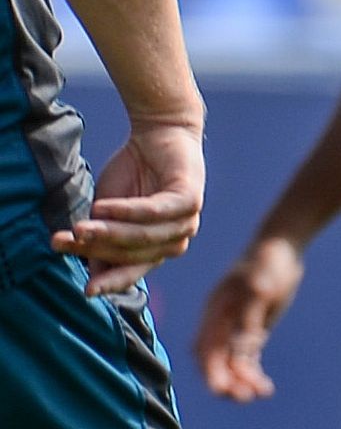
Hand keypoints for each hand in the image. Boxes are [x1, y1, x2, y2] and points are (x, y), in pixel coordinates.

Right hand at [52, 118, 202, 295]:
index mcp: (156, 248)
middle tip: (62, 241)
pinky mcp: (189, 199)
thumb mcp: (108, 210)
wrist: (158, 135)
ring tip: (80, 228)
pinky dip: (128, 211)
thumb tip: (88, 266)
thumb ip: (101, 236)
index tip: (85, 292)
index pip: (132, 270)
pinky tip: (103, 206)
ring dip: (109, 233)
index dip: (110, 282)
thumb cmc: (133, 175)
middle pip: (131, 253)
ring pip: (143, 236)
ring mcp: (186, 221)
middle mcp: (174, 240)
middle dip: (96, 249)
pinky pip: (155, 211)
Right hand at [195, 232, 303, 401]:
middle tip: (244, 397)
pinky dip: (252, 373)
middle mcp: (220, 321)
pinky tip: (265, 388)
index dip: (210, 370)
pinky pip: (245, 358)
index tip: (220, 390)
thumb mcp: (261, 286)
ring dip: (241, 380)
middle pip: (215, 359)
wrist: (281, 247)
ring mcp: (234, 326)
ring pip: (231, 361)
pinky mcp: (250, 329)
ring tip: (261, 393)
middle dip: (225, 380)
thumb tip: (242, 348)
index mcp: (215, 311)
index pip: (206, 348)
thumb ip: (250, 316)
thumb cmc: (269, 262)